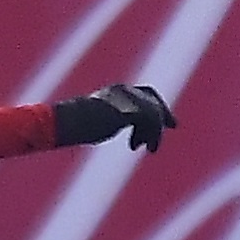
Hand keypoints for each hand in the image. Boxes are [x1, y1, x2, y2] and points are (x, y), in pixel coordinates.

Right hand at [51, 84, 174, 151]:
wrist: (65, 122)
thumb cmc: (72, 125)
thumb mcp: (96, 120)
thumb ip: (110, 120)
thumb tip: (112, 127)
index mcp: (116, 91)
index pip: (143, 92)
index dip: (155, 103)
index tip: (162, 116)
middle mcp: (125, 91)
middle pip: (153, 99)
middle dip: (163, 113)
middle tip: (173, 125)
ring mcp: (128, 99)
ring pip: (154, 114)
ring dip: (155, 133)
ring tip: (150, 148)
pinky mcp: (130, 111)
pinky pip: (151, 123)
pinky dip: (152, 136)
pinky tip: (144, 147)